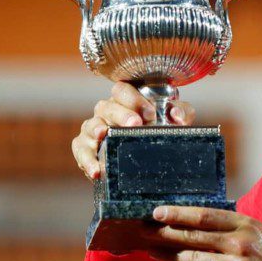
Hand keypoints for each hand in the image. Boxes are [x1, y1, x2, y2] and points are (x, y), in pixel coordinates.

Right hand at [71, 82, 196, 179]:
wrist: (146, 159)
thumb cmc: (156, 130)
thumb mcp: (173, 120)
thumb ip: (181, 113)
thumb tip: (178, 116)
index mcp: (125, 100)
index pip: (122, 90)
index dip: (134, 99)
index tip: (150, 113)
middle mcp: (106, 111)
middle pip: (107, 106)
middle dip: (120, 114)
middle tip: (134, 124)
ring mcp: (93, 128)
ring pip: (91, 125)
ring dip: (97, 130)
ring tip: (104, 135)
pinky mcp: (84, 147)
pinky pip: (80, 151)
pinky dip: (87, 160)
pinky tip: (97, 170)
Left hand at [145, 206, 261, 260]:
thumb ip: (238, 228)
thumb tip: (206, 224)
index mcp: (247, 224)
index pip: (205, 215)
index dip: (179, 213)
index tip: (158, 211)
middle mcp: (240, 242)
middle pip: (193, 234)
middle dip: (165, 232)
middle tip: (144, 230)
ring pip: (192, 257)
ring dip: (167, 254)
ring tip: (150, 251)